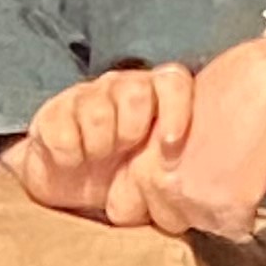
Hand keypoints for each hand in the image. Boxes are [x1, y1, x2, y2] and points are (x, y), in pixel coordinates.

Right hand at [3, 67, 194, 220]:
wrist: (66, 183)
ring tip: (96, 159)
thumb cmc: (121, 177)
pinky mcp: (51, 112)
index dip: (176, 110)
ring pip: (98, 109)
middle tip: (124, 151)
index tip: (169, 147)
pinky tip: (71, 162)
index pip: (173, 81)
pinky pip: (61, 127)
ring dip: (99, 143)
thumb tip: (214, 180)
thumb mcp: (157, 172)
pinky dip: (68, 152)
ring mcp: (84, 97)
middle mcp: (120, 89)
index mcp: (154, 98)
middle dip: (132, 128)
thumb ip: (182, 164)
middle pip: (136, 91)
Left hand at [137, 32, 265, 237]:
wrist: (262, 86)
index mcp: (140, 164)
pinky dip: (248, 212)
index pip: (132, 210)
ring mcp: (194, 199)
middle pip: (170, 222)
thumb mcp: (169, 125)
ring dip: (220, 212)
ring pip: (205, 227)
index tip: (178, 187)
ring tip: (234, 175)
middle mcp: (160, 185)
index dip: (159, 200)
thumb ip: (159, 159)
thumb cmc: (222, 93)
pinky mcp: (230, 207)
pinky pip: (239, 229)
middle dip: (190, 208)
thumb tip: (168, 179)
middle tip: (214, 178)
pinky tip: (251, 180)